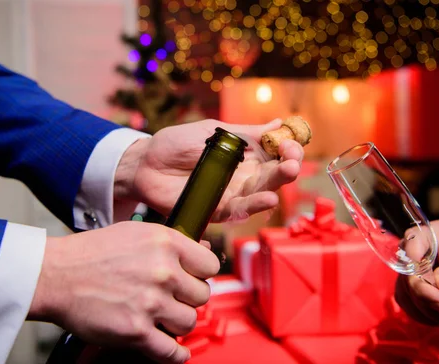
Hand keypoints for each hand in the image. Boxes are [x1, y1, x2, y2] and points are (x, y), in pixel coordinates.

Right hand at [28, 221, 219, 363]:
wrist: (55, 275)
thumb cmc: (91, 253)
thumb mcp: (136, 234)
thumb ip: (172, 244)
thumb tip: (205, 252)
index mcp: (165, 243)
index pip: (209, 266)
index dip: (201, 275)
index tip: (191, 280)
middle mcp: (162, 271)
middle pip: (202, 295)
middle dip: (188, 299)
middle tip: (171, 299)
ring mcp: (150, 302)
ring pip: (189, 322)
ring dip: (177, 323)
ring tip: (161, 317)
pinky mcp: (136, 331)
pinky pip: (172, 352)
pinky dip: (175, 355)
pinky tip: (174, 351)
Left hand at [114, 119, 303, 221]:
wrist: (145, 163)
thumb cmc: (176, 144)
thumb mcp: (213, 132)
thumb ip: (245, 133)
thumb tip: (279, 122)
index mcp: (245, 154)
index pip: (276, 154)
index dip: (288, 149)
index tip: (290, 144)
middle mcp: (244, 176)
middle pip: (273, 175)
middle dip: (288, 168)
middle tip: (292, 162)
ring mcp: (232, 194)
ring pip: (261, 194)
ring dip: (276, 187)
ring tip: (286, 175)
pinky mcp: (217, 211)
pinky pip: (239, 211)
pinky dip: (255, 206)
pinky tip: (267, 199)